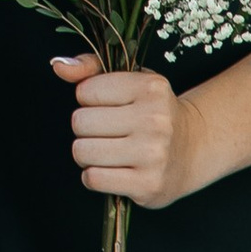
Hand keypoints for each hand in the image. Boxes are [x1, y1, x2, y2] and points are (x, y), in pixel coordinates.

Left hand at [53, 54, 201, 211]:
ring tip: (108, 150)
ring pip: (82, 152)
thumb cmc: (151, 111)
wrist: (191, 149)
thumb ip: (90, 67)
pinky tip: (112, 169)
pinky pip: (93, 178)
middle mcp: (155, 121)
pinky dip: (94, 175)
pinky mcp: (148, 185)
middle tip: (108, 131)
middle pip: (80, 123)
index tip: (109, 106)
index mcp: (151, 88)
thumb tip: (59, 66)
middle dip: (86, 128)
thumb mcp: (129, 80)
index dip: (89, 100)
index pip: (85, 92)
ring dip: (88, 153)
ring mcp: (153, 155)